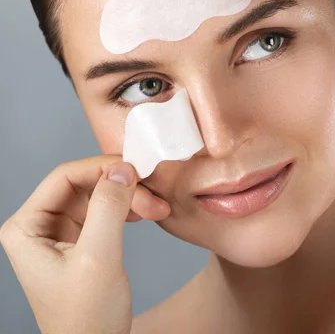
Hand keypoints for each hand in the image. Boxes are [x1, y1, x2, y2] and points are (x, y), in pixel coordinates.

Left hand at [0, 156, 170, 333]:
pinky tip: (146, 215)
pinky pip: (105, 212)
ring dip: (130, 198)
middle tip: (154, 199)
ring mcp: (61, 234)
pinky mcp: (81, 242)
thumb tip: (122, 170)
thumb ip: (108, 209)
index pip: (64, 177)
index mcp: (27, 227)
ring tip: (157, 210)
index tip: (137, 170)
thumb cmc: (87, 317)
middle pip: (85, 185)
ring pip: (99, 196)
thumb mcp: (98, 258)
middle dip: (122, 187)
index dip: (102, 169)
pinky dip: (128, 210)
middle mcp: (40, 227)